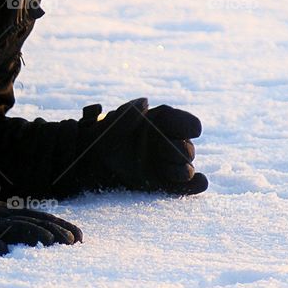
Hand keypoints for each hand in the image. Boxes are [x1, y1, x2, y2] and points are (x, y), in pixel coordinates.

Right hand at [0, 173, 81, 255]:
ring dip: (31, 234)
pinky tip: (4, 251)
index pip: (39, 216)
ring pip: (9, 227)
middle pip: (29, 221)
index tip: (80, 238)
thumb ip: (18, 224)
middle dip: (52, 231)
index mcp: (7, 211)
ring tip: (49, 243)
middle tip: (71, 243)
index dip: (60, 226)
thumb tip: (48, 235)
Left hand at [75, 97, 207, 194]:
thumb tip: (146, 102)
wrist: (87, 168)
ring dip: (182, 169)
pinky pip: (184, 185)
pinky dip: (194, 185)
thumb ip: (125, 114)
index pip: (184, 122)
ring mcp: (164, 164)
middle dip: (180, 150)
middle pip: (187, 147)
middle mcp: (165, 142)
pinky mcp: (162, 183)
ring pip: (186, 167)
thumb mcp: (108, 126)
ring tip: (168, 171)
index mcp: (158, 123)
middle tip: (163, 152)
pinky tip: (200, 182)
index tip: (187, 130)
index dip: (186, 125)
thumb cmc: (97, 141)